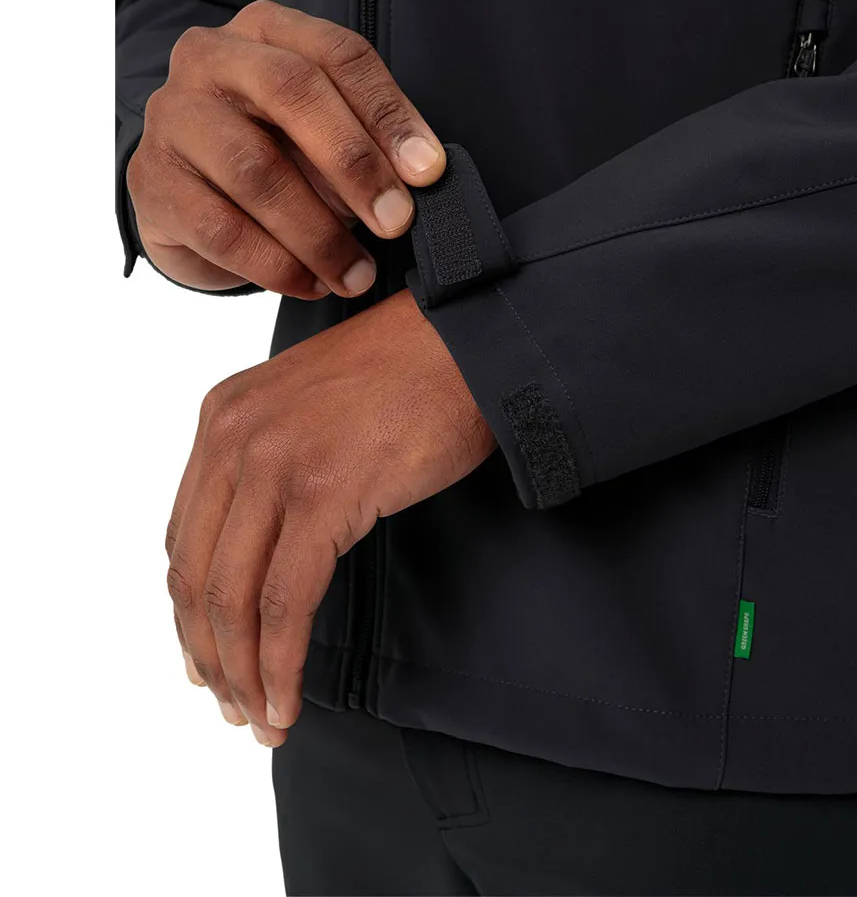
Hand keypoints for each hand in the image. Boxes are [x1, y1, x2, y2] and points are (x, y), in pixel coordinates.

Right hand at [126, 0, 445, 296]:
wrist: (188, 197)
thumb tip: (421, 180)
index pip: (339, 54)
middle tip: (395, 222)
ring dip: (320, 234)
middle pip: (292, 91)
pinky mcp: (152, 182)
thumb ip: (367, 145)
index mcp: (267, 31)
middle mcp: (211, 58)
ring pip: (256, 170)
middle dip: (355, 163)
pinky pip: (222, 230)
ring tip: (357, 275)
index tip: (428, 172)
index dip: (389, 113)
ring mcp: (173, 117)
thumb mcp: (322, 137)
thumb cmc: (273, 157)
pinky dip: (277, 266)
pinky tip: (311, 285)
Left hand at [165, 290, 495, 744]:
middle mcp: (234, 438)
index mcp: (223, 418)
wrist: (466, 340)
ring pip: (234, 597)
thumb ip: (273, 466)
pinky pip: (288, 601)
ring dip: (243, 672)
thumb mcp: (312, 410)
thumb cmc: (409, 376)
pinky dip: (281, 661)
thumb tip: (268, 550)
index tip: (209, 661)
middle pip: (197, 575)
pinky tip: (289, 697)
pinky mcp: (325, 493)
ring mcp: (275, 464)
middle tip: (234, 707)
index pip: (186, 539)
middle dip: (210, 656)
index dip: (191, 614)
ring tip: (264, 720)